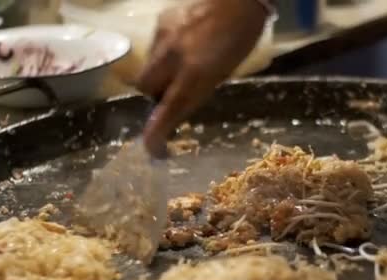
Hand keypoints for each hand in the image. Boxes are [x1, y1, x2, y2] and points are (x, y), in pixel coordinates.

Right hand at [138, 0, 267, 156]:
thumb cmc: (240, 39)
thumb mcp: (223, 73)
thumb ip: (197, 89)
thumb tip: (177, 103)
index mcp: (195, 75)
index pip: (168, 111)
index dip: (157, 134)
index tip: (154, 150)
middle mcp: (173, 58)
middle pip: (146, 89)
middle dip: (155, 97)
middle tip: (173, 95)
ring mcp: (163, 39)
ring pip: (148, 68)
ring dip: (159, 75)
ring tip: (182, 65)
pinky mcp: (160, 23)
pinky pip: (154, 48)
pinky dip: (163, 55)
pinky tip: (182, 46)